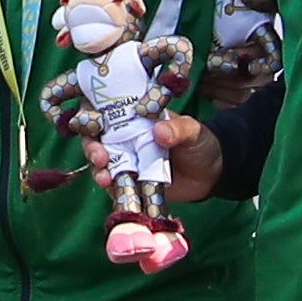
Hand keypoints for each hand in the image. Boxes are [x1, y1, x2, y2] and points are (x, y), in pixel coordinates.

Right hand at [88, 111, 220, 200]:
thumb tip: (159, 131)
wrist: (211, 175)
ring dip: (98, 171)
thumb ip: (179, 129)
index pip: (104, 110)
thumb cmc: (200, 143)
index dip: (91, 114)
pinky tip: (113, 190)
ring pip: (101, 164)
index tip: (93, 123)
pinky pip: (114, 186)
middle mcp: (125, 137)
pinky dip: (111, 189)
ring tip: (105, 178)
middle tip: (99, 157)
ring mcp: (126, 161)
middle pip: (95, 138)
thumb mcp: (193, 130)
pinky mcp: (130, 183)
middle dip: (92, 147)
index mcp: (135, 116)